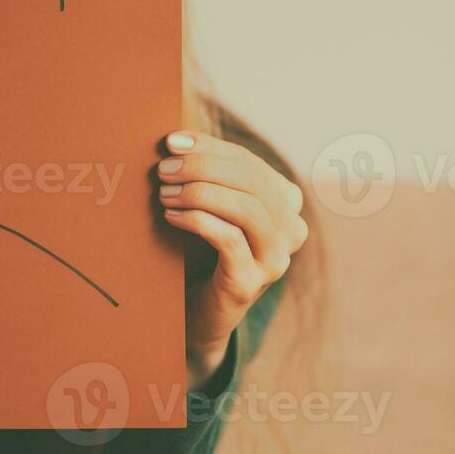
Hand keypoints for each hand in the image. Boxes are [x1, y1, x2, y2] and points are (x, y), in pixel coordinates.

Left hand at [157, 131, 307, 384]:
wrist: (196, 314)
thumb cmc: (199, 253)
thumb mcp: (208, 206)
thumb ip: (204, 175)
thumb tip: (175, 139)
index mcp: (285, 203)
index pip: (249, 162)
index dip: (210, 147)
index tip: (171, 141)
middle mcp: (291, 229)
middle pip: (250, 181)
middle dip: (202, 168)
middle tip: (163, 169)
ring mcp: (276, 258)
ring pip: (247, 208)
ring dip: (200, 193)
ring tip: (164, 193)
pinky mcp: (252, 281)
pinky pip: (230, 239)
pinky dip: (198, 221)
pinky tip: (171, 216)